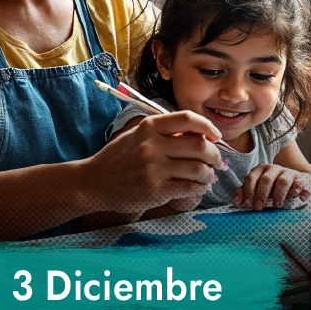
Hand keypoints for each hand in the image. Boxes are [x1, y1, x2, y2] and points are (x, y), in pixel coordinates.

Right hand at [81, 111, 222, 214]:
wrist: (94, 182)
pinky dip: (199, 188)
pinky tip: (198, 187)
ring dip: (209, 174)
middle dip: (214, 154)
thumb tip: (199, 135)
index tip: (215, 135)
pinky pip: (189, 188)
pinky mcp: (155, 191)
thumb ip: (163, 132)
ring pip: (198, 169)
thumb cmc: (118, 158)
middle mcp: (151, 145)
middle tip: (216, 161)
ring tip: (209, 176)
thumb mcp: (137, 135)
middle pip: (199, 145)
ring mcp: (153, 169)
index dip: (208, 126)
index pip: (187, 118)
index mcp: (149, 127)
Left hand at [233, 164, 310, 209]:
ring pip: (282, 181)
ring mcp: (286, 172)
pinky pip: (299, 184)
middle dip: (261, 194)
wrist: (293, 181)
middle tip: (258, 208)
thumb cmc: (271, 186)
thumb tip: (236, 203)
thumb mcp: (257, 188)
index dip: (248, 192)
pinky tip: (295, 197)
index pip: (250, 178)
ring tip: (276, 206)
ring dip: (278, 195)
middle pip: (265, 180)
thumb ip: (246, 193)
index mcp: (259, 169)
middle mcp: (272, 168)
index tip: (247, 205)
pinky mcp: (298, 178)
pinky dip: (297, 190)